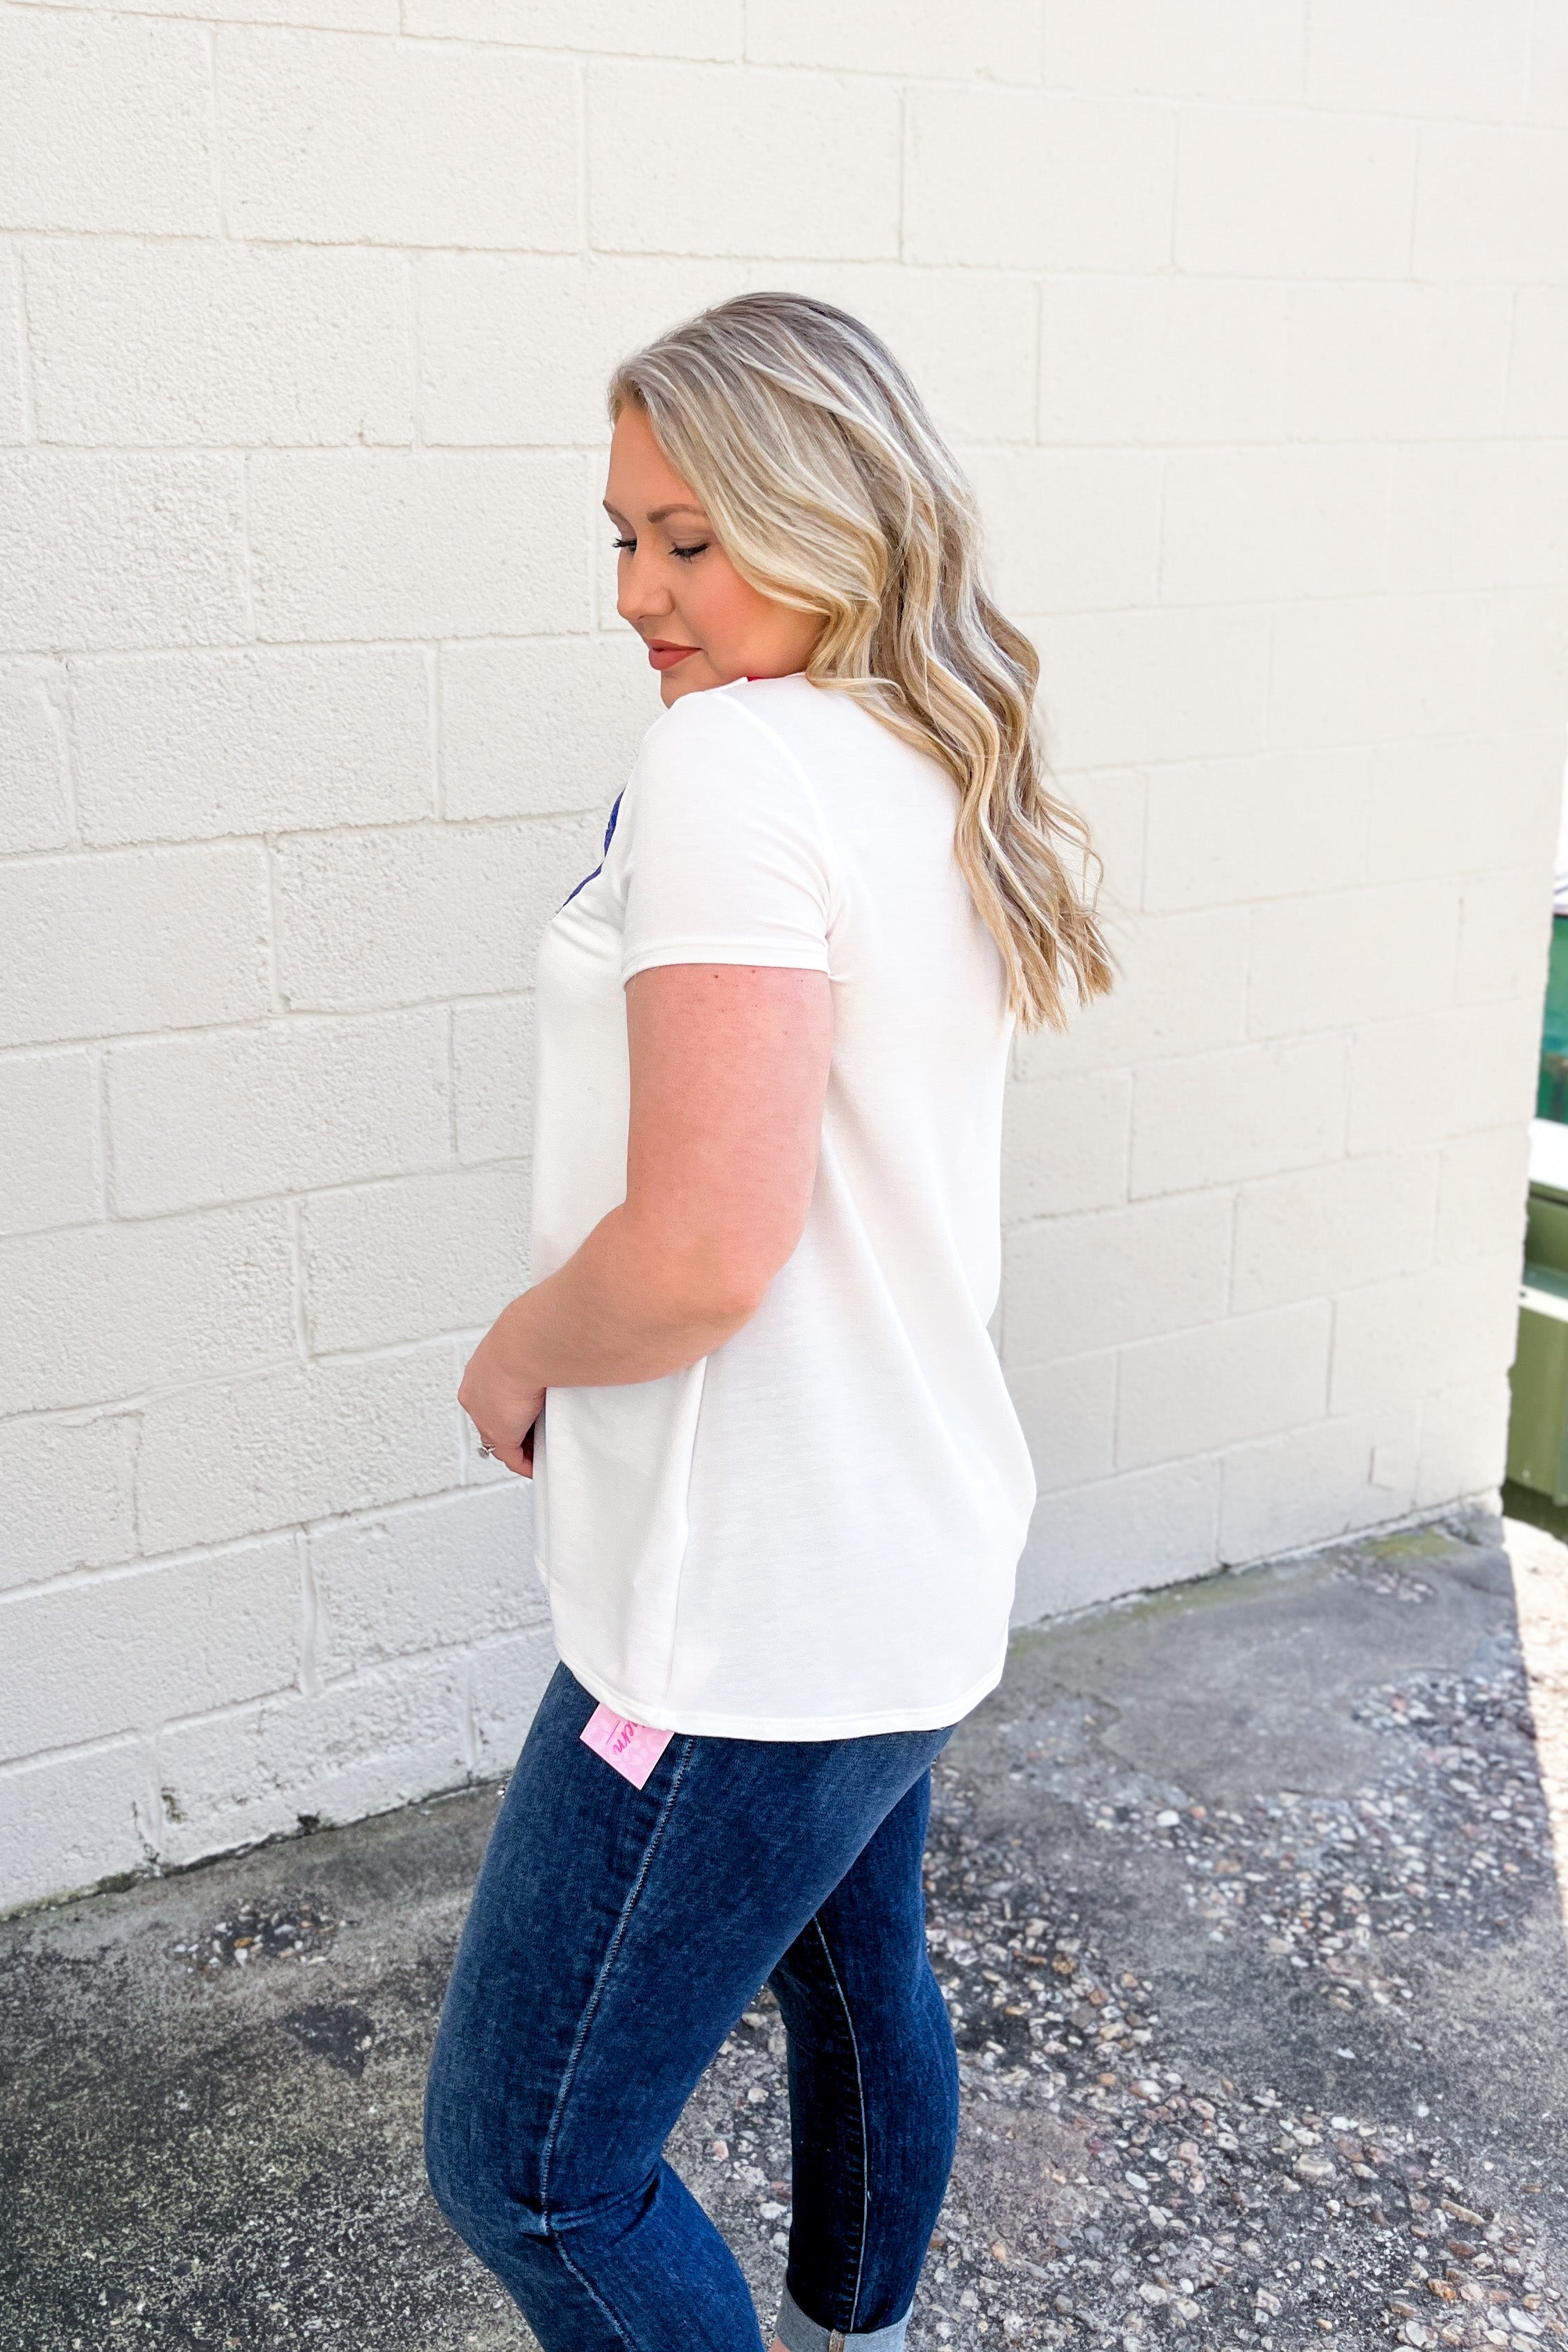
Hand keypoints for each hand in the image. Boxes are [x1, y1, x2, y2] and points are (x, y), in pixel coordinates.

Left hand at [458, 1326, 543, 1480]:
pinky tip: (542, 1464)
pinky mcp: (501, 1433)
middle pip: (497, 1420)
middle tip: (542, 1429)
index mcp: (482, 1368)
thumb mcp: (530, 1341)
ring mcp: (485, 1415)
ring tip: (546, 1445)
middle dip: (518, 1427)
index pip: (493, 1395)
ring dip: (524, 1445)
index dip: (513, 1407)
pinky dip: (527, 1464)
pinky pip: (512, 1458)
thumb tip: (558, 1350)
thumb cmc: (533, 1334)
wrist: (526, 1345)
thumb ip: (538, 1352)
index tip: (531, 1411)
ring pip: (504, 1439)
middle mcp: (477, 1393)